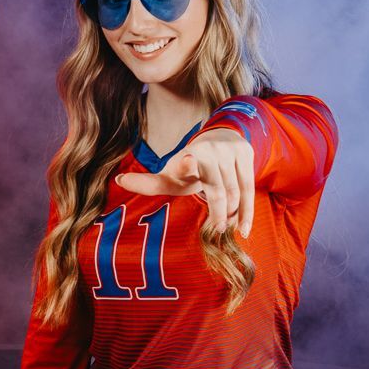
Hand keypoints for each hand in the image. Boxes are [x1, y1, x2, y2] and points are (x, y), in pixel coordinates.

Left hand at [116, 128, 254, 235]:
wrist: (220, 138)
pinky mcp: (245, 153)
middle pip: (216, 189)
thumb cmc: (190, 166)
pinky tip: (244, 228)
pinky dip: (247, 210)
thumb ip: (150, 183)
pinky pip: (249, 186)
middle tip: (216, 230)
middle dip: (218, 212)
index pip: (187, 163)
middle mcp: (209, 150)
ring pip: (235, 190)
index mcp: (187, 156)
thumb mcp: (171, 176)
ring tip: (228, 228)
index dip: (188, 164)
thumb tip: (119, 180)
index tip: (190, 161)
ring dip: (233, 214)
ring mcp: (229, 150)